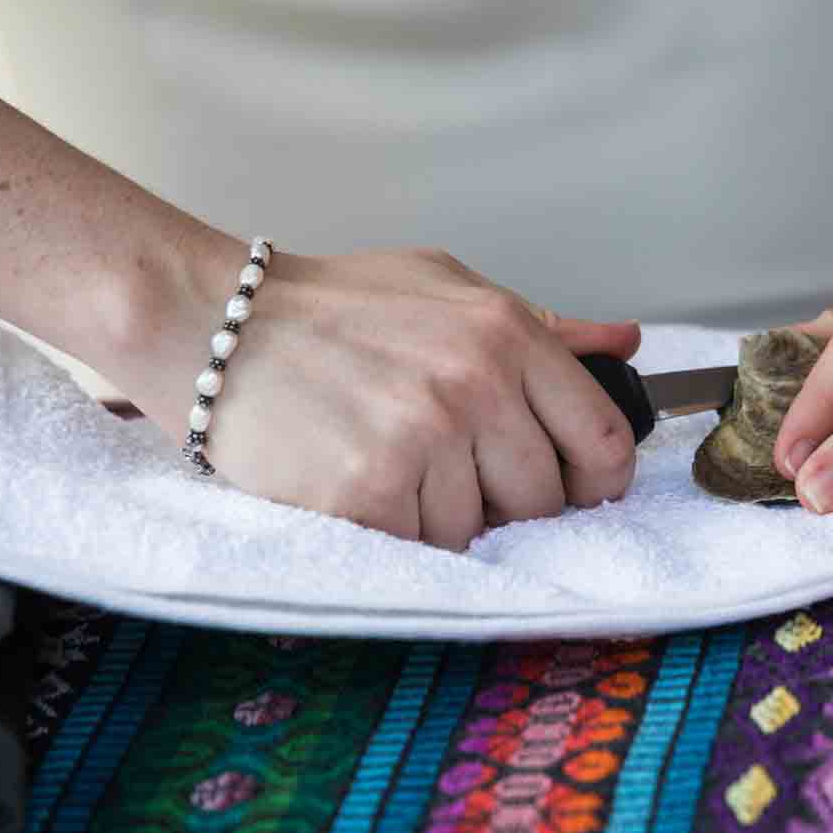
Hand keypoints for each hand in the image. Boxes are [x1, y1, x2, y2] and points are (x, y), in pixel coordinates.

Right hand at [125, 240, 640, 549]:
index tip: (579, 486)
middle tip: (454, 470)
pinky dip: (393, 529)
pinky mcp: (366, 491)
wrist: (210, 321)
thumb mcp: (443, 286)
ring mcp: (419, 440)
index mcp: (503, 332)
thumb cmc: (328, 307)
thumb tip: (623, 344)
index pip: (600, 436)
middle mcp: (471, 384)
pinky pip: (417, 546)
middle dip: (508, 499)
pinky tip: (358, 481)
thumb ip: (539, 324)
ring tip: (391, 462)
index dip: (598, 477)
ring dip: (441, 514)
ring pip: (476, 530)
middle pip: (543, 497)